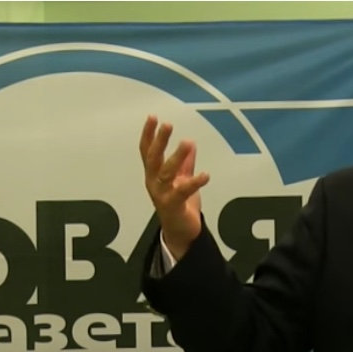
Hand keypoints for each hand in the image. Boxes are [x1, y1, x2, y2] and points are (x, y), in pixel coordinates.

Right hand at [138, 115, 210, 259]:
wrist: (180, 233)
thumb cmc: (179, 206)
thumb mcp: (181, 180)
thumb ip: (185, 164)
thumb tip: (191, 144)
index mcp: (154, 175)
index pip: (147, 151)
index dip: (149, 134)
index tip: (152, 117)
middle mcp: (154, 183)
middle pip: (153, 159)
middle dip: (159, 141)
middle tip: (167, 125)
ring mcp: (161, 195)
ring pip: (166, 173)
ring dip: (177, 156)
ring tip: (187, 142)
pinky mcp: (173, 206)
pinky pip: (183, 192)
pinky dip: (194, 182)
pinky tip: (205, 174)